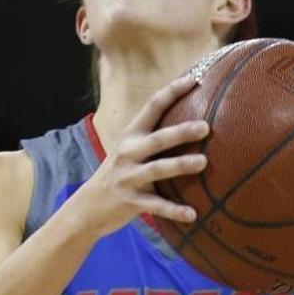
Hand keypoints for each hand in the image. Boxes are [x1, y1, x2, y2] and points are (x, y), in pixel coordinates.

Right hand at [69, 74, 209, 237]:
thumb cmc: (120, 173)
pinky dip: (174, 210)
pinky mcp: (130, 202)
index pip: (152, 106)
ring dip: (180, 165)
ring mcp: (128, 177)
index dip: (172, 91)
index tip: (194, 80)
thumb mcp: (129, 150)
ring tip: (203, 163)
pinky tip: (193, 215)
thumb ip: (154, 136)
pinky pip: (155, 206)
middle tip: (206, 127)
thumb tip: (193, 120)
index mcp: (131, 135)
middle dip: (180, 132)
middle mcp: (128, 153)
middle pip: (157, 139)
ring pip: (157, 169)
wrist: (88, 206)